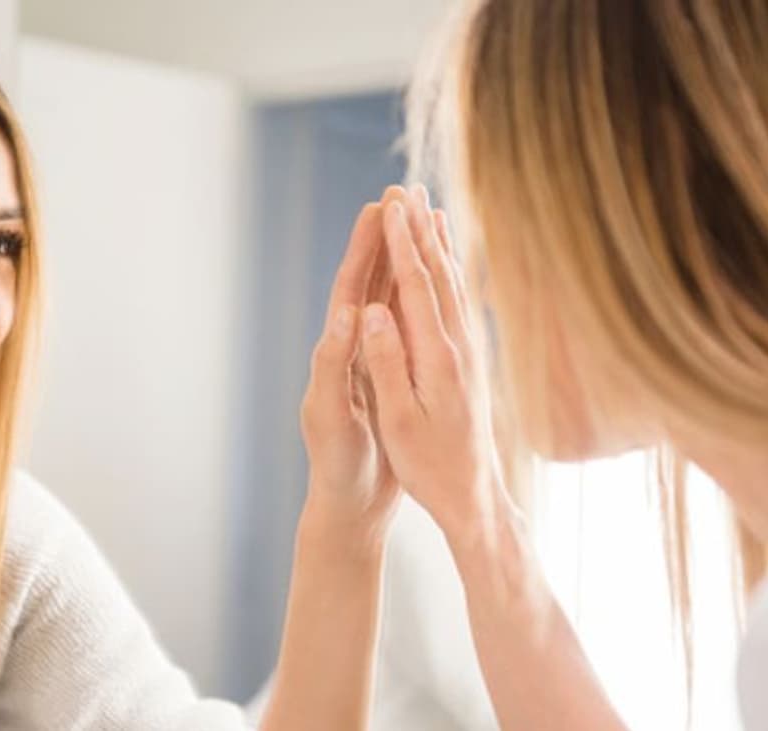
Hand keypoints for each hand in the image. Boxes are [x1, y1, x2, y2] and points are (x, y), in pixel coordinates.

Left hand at [299, 191, 408, 541]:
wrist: (349, 506)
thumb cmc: (337, 467)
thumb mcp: (332, 418)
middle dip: (384, 240)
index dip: (363, 249)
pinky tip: (435, 287)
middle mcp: (349, 351)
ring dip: (402, 262)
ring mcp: (369, 364)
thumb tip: (345, 315)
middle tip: (401, 195)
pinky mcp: (387, 380)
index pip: (349, 290)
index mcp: (335, 355)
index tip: (379, 208)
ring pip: (388, 301)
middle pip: (367, 284)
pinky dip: (418, 301)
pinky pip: (405, 328)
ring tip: (420, 224)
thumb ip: (335, 367)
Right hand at [358, 185, 503, 536]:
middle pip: (438, 275)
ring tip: (430, 210)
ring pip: (452, 285)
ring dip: (439, 245)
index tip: (391, 204)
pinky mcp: (471, 363)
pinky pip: (459, 304)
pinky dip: (450, 273)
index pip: (415, 287)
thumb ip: (386, 364)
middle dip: (421, 229)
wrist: (475, 495)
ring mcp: (469, 354)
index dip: (402, 242)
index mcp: (437, 358)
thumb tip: (372, 312)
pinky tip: (448, 265)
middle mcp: (458, 347)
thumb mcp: (399, 421)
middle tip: (408, 188)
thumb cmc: (429, 466)